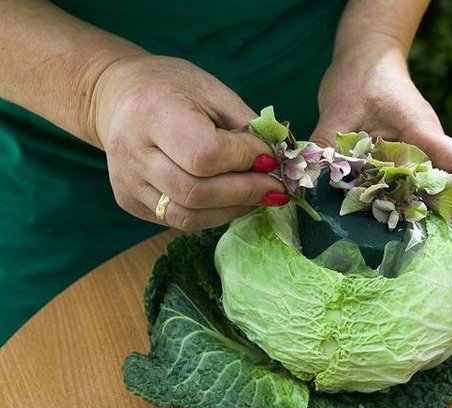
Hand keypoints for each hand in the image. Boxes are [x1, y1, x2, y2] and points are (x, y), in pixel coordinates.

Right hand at [90, 55, 286, 230]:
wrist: (118, 95)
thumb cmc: (172, 88)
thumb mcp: (214, 92)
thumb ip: (247, 126)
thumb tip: (279, 162)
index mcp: (152, 112)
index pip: (205, 154)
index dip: (245, 161)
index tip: (270, 157)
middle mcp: (132, 151)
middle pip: (197, 192)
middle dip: (246, 192)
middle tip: (275, 187)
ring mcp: (126, 181)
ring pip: (189, 216)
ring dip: (233, 209)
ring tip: (258, 195)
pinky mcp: (129, 201)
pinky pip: (179, 220)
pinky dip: (214, 214)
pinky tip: (231, 199)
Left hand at [311, 49, 451, 270]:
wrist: (368, 57)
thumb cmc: (357, 77)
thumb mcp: (336, 111)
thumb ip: (324, 150)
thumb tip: (307, 194)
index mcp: (423, 132)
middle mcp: (431, 146)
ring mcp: (424, 153)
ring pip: (447, 194)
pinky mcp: (411, 158)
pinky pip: (425, 191)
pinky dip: (428, 216)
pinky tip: (420, 241)